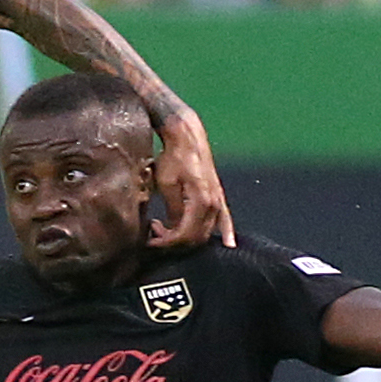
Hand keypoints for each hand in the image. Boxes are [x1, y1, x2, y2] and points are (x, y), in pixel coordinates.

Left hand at [148, 104, 233, 247]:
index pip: (184, 236)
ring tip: (166, 228)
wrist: (187, 137)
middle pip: (196, 238)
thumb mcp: (165, 184)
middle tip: (155, 232)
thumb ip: (173, 210)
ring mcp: (219, 201)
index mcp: (200, 202)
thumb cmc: (173, 157)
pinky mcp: (219, 196)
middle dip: (174, 242)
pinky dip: (226, 231)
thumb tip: (173, 229)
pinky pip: (225, 219)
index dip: (165, 243)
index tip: (150, 239)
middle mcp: (214, 204)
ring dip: (187, 238)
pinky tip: (230, 244)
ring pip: (206, 232)